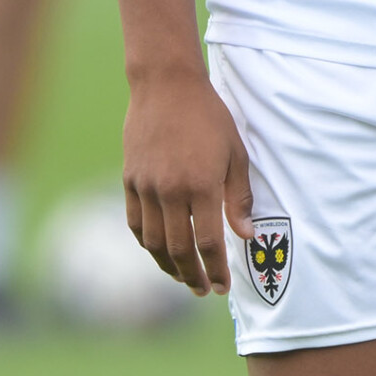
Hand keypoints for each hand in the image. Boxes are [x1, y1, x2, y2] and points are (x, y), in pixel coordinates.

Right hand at [122, 68, 253, 295]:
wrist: (166, 86)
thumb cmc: (208, 117)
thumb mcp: (235, 153)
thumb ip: (239, 197)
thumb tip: (246, 236)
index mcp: (201, 185)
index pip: (208, 242)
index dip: (215, 269)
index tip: (222, 286)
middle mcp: (170, 191)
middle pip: (179, 249)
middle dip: (193, 276)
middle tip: (203, 290)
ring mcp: (146, 187)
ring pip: (153, 242)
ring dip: (168, 266)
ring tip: (183, 278)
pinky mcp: (130, 180)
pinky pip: (135, 223)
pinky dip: (147, 244)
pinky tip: (159, 251)